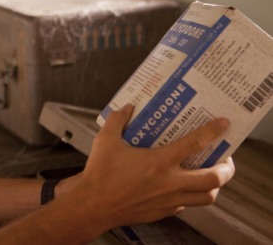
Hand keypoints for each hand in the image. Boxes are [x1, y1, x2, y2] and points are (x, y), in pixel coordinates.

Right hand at [74, 104, 234, 230]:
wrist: (93, 206)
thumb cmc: (100, 174)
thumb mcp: (105, 140)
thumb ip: (117, 120)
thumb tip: (126, 108)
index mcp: (159, 162)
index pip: (195, 143)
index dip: (213, 132)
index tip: (223, 124)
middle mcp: (170, 182)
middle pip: (214, 178)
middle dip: (226, 168)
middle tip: (226, 160)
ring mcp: (169, 200)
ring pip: (206, 197)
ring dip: (213, 186)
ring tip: (211, 177)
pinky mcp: (163, 212)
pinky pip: (185, 205)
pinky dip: (190, 196)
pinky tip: (181, 188)